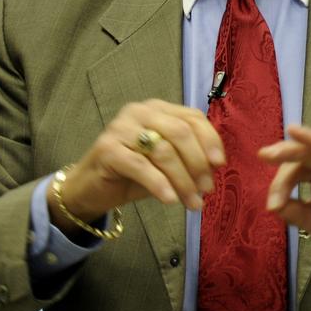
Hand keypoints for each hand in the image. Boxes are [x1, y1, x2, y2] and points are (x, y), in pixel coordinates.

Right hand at [47, 99, 225, 235]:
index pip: (192, 117)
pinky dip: (159, 184)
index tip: (220, 165)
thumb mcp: (167, 164)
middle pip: (180, 132)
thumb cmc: (133, 174)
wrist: (90, 188)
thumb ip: (189, 158)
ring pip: (163, 151)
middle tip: (207, 189)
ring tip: (193, 202)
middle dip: (198, 163)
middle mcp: (140, 111)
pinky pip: (141, 166)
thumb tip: (216, 165)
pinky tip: (170, 199)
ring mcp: (121, 127)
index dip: (210, 140)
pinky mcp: (107, 148)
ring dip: (183, 180)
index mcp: (158, 109)